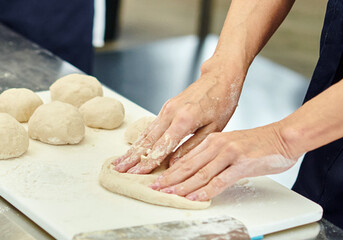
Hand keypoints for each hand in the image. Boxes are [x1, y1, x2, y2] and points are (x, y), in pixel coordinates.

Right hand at [113, 59, 245, 173]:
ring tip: (121, 162)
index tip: (138, 174)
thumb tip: (173, 164)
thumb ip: (192, 147)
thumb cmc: (222, 102)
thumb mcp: (214, 129)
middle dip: (133, 157)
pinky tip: (134, 149)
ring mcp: (166, 109)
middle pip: (147, 140)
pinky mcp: (165, 108)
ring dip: (132, 149)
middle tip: (120, 170)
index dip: (149, 162)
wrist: (219, 77)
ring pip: (146, 133)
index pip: (162, 146)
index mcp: (184, 119)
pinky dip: (140, 140)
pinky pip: (151, 127)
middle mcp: (171, 113)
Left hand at [149, 125, 298, 200]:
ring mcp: (229, 154)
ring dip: (183, 186)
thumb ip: (214, 155)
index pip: (185, 157)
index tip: (157, 179)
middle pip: (188, 165)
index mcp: (213, 140)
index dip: (169, 170)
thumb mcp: (231, 145)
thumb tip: (196, 170)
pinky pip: (220, 180)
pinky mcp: (242, 164)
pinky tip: (196, 197)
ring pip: (200, 173)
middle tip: (155, 188)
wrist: (284, 137)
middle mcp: (218, 145)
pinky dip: (206, 190)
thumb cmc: (259, 143)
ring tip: (169, 194)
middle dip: (170, 179)